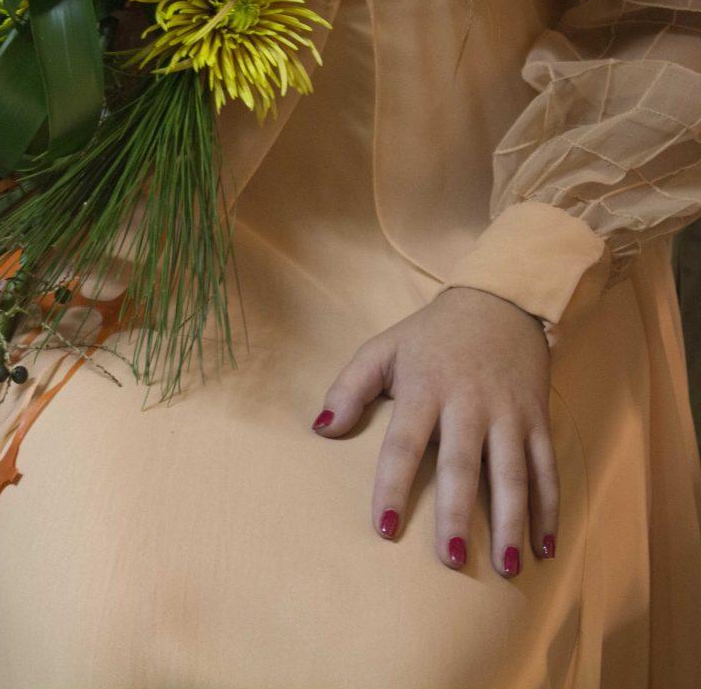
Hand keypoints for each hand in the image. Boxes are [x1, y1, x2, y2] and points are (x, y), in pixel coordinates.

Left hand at [314, 287, 556, 576]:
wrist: (499, 302)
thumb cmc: (430, 336)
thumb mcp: (382, 349)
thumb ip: (349, 388)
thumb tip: (321, 429)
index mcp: (425, 389)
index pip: (404, 445)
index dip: (394, 487)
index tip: (386, 528)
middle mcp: (469, 404)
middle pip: (462, 466)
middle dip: (456, 515)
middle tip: (451, 560)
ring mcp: (508, 413)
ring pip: (512, 473)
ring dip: (510, 522)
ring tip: (505, 567)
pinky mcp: (538, 419)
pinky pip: (547, 468)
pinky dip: (549, 509)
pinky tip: (544, 548)